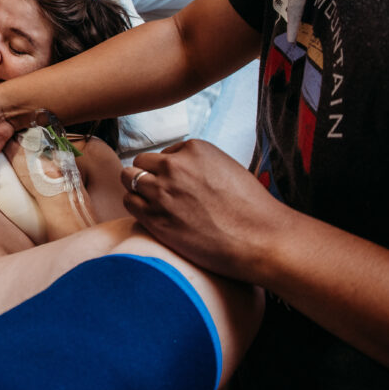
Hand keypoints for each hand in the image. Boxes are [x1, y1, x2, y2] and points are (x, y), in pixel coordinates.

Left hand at [121, 139, 292, 280]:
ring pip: (128, 178)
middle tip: (160, 193)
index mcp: (193, 149)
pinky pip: (129, 202)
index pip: (164, 153)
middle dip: (147, 175)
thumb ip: (197, 164)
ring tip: (153, 203)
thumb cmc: (250, 208)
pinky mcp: (155, 217)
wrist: (260, 239)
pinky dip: (136, 206)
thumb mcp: (225, 168)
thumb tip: (177, 168)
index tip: (178, 184)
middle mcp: (173, 166)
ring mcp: (161, 191)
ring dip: (137, 189)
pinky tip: (151, 215)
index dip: (168, 169)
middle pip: (141, 162)